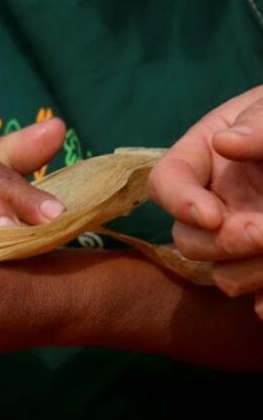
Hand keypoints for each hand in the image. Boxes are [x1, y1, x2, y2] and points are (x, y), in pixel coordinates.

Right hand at [148, 85, 262, 316]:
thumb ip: (259, 124)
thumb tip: (226, 143)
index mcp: (204, 158)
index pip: (167, 182)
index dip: (179, 204)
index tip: (212, 215)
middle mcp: (215, 203)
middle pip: (189, 240)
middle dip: (223, 243)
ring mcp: (241, 236)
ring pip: (223, 274)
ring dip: (250, 271)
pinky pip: (258, 295)